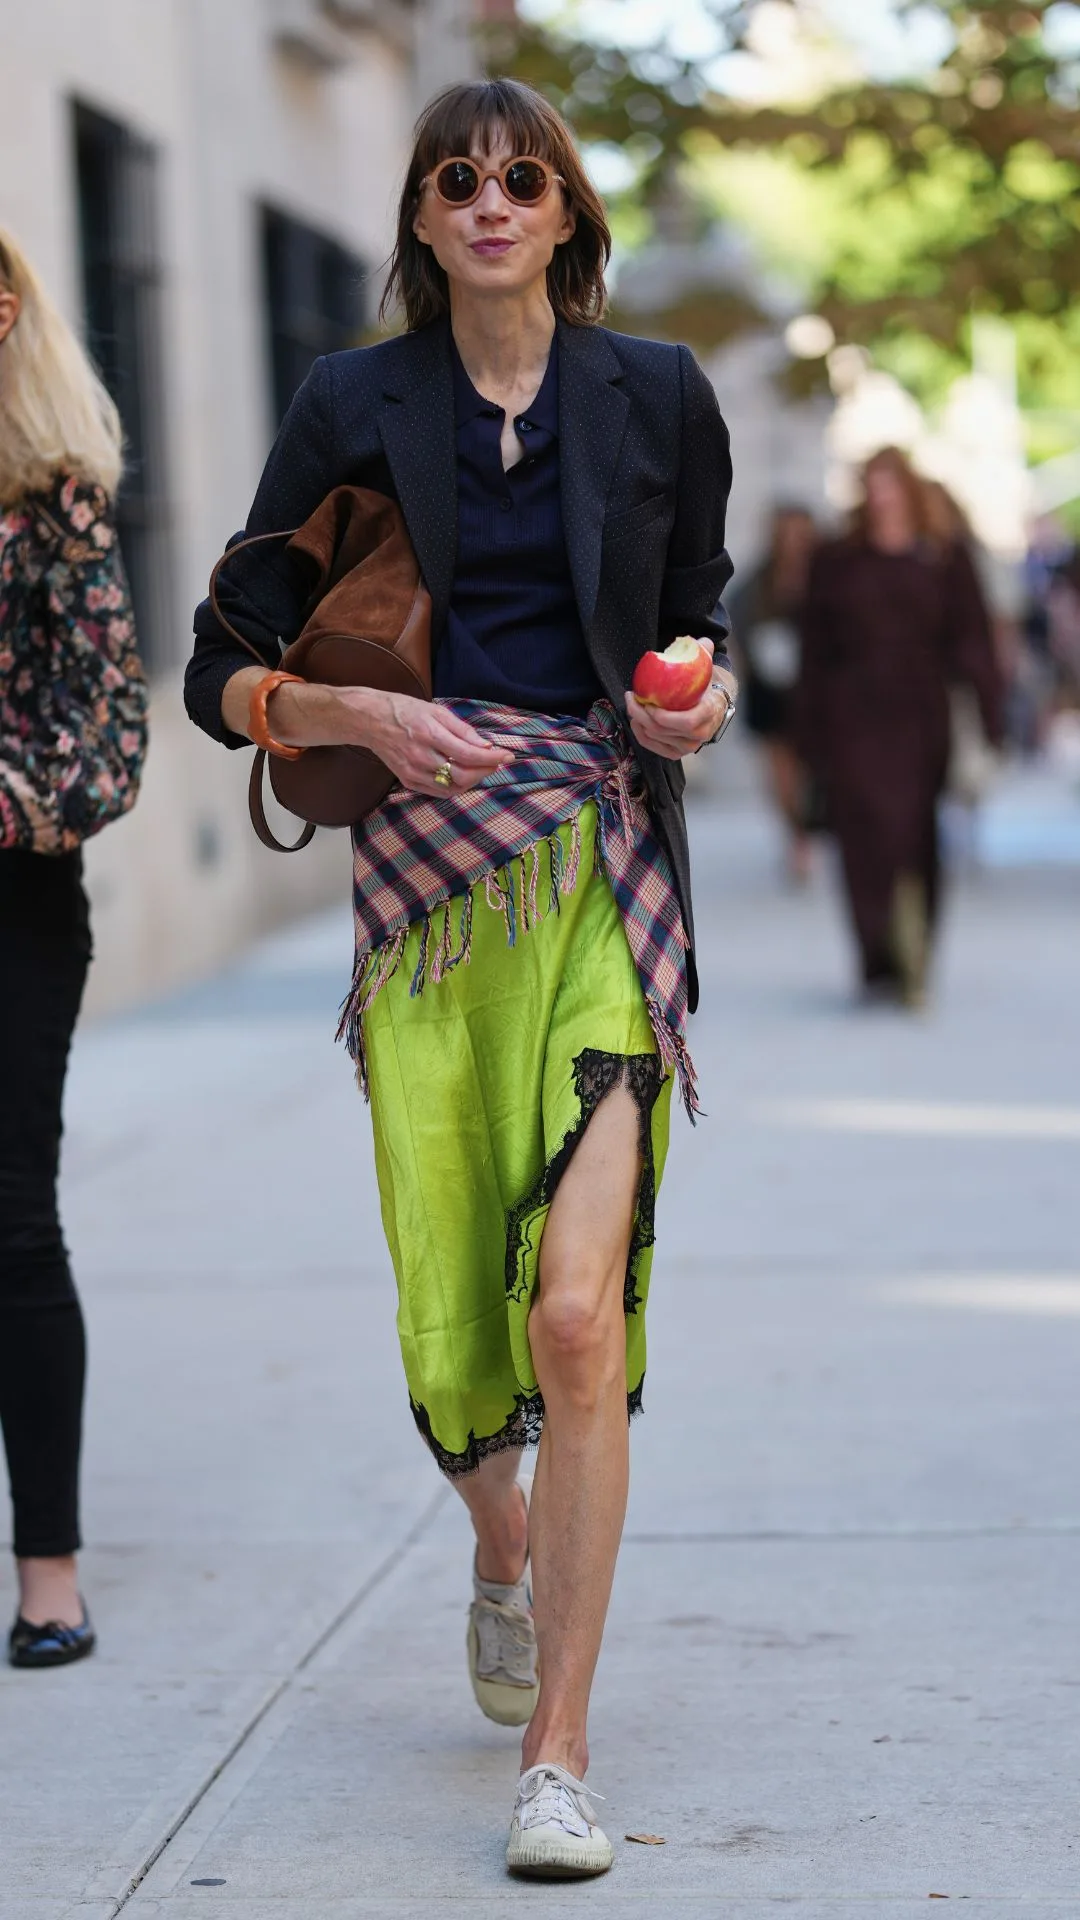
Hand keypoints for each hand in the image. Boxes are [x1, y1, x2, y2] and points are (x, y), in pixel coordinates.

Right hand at [339, 688, 512, 795]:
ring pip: (452, 788)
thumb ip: (462, 730)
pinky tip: (462, 776)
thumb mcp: (436, 710)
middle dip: (485, 771)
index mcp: (430, 734)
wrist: (369, 720)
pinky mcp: (407, 780)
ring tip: (480, 769)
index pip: (469, 754)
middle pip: (463, 776)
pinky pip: (438, 792)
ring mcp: (412, 772)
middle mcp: (421, 756)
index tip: (507, 756)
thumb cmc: (404, 710)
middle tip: (496, 763)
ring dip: (472, 781)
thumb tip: (485, 745)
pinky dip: (455, 787)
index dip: (492, 758)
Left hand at [625, 641, 733, 760]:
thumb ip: (703, 652)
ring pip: (656, 737)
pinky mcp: (677, 753)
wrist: (713, 705)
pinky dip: (640, 735)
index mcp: (708, 714)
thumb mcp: (706, 667)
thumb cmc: (706, 684)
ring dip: (638, 722)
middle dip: (641, 714)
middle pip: (663, 730)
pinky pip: (653, 747)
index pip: (686, 721)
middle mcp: (700, 734)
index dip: (663, 715)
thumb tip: (700, 641)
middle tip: (630, 698)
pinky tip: (635, 721)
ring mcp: (688, 746)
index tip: (647, 701)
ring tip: (632, 705)